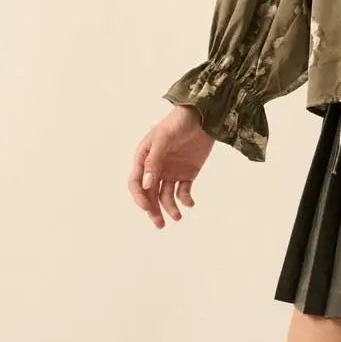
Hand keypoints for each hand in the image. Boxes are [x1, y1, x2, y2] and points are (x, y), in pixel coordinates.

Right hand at [128, 106, 213, 228]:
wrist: (204, 116)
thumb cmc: (178, 122)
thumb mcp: (163, 138)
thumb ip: (154, 161)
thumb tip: (147, 185)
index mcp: (144, 158)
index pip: (136, 182)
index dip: (139, 197)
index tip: (147, 207)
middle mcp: (155, 168)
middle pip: (150, 194)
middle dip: (153, 210)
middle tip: (159, 224)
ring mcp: (171, 171)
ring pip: (166, 196)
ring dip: (170, 208)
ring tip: (177, 218)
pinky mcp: (187, 174)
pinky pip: (183, 191)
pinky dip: (186, 200)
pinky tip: (190, 204)